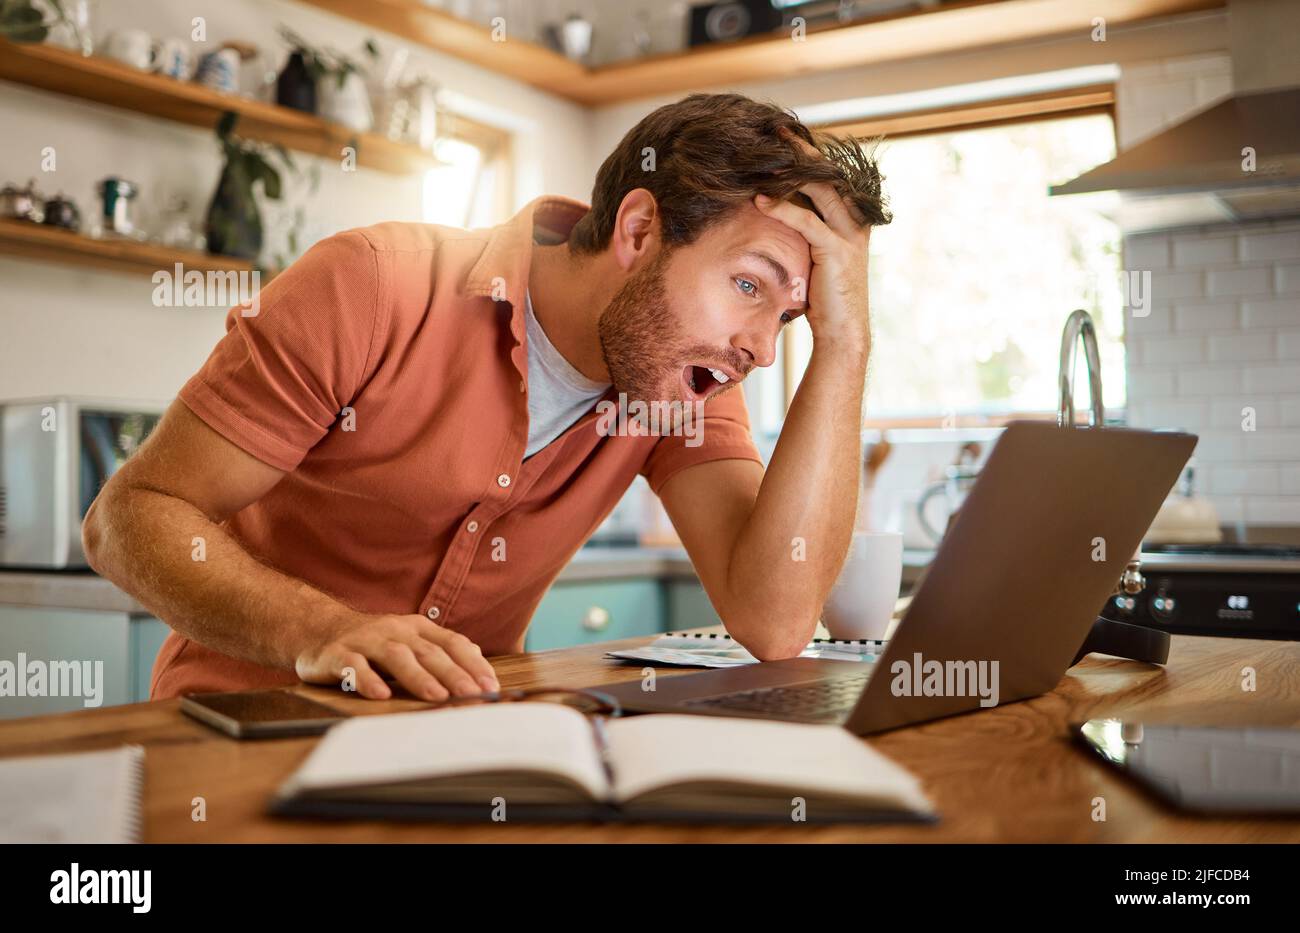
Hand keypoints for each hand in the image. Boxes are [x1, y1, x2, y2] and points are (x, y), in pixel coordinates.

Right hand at [295, 612, 500, 700]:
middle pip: (429, 651)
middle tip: (473, 695)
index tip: (490, 687)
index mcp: (417, 628)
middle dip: (454, 674)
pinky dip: (368, 680)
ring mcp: (366, 640)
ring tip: (437, 695)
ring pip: (396, 656)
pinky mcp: (338, 654)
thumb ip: (437, 656)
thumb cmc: (373, 645)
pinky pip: (354, 666)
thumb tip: (478, 676)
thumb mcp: (407, 643)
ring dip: (418, 677)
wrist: (317, 629)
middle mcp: (394, 630)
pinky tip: (381, 695)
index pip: (452, 643)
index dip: (473, 664)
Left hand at [754, 141, 872, 354]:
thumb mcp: (815, 258)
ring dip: (792, 172)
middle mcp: (856, 223)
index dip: (812, 157)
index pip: (833, 178)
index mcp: (853, 221)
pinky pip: (807, 222)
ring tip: (766, 157)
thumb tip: (780, 212)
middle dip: (804, 152)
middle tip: (778, 131)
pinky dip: (783, 209)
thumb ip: (807, 234)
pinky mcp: (836, 252)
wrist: (842, 333)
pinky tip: (760, 201)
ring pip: (821, 191)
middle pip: (830, 175)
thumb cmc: (824, 299)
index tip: (788, 139)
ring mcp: (849, 236)